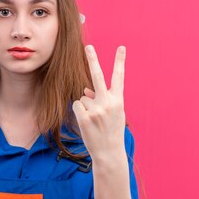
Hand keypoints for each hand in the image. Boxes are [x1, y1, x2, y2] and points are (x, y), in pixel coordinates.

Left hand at [72, 45, 126, 159]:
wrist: (109, 152)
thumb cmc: (111, 131)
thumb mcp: (113, 113)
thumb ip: (102, 99)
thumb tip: (85, 90)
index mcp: (118, 100)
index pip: (119, 77)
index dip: (120, 61)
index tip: (121, 47)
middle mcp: (108, 103)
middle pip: (98, 76)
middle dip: (93, 59)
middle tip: (88, 46)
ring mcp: (95, 110)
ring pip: (83, 97)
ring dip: (85, 106)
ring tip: (93, 121)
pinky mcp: (84, 117)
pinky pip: (77, 105)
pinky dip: (79, 112)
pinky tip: (87, 122)